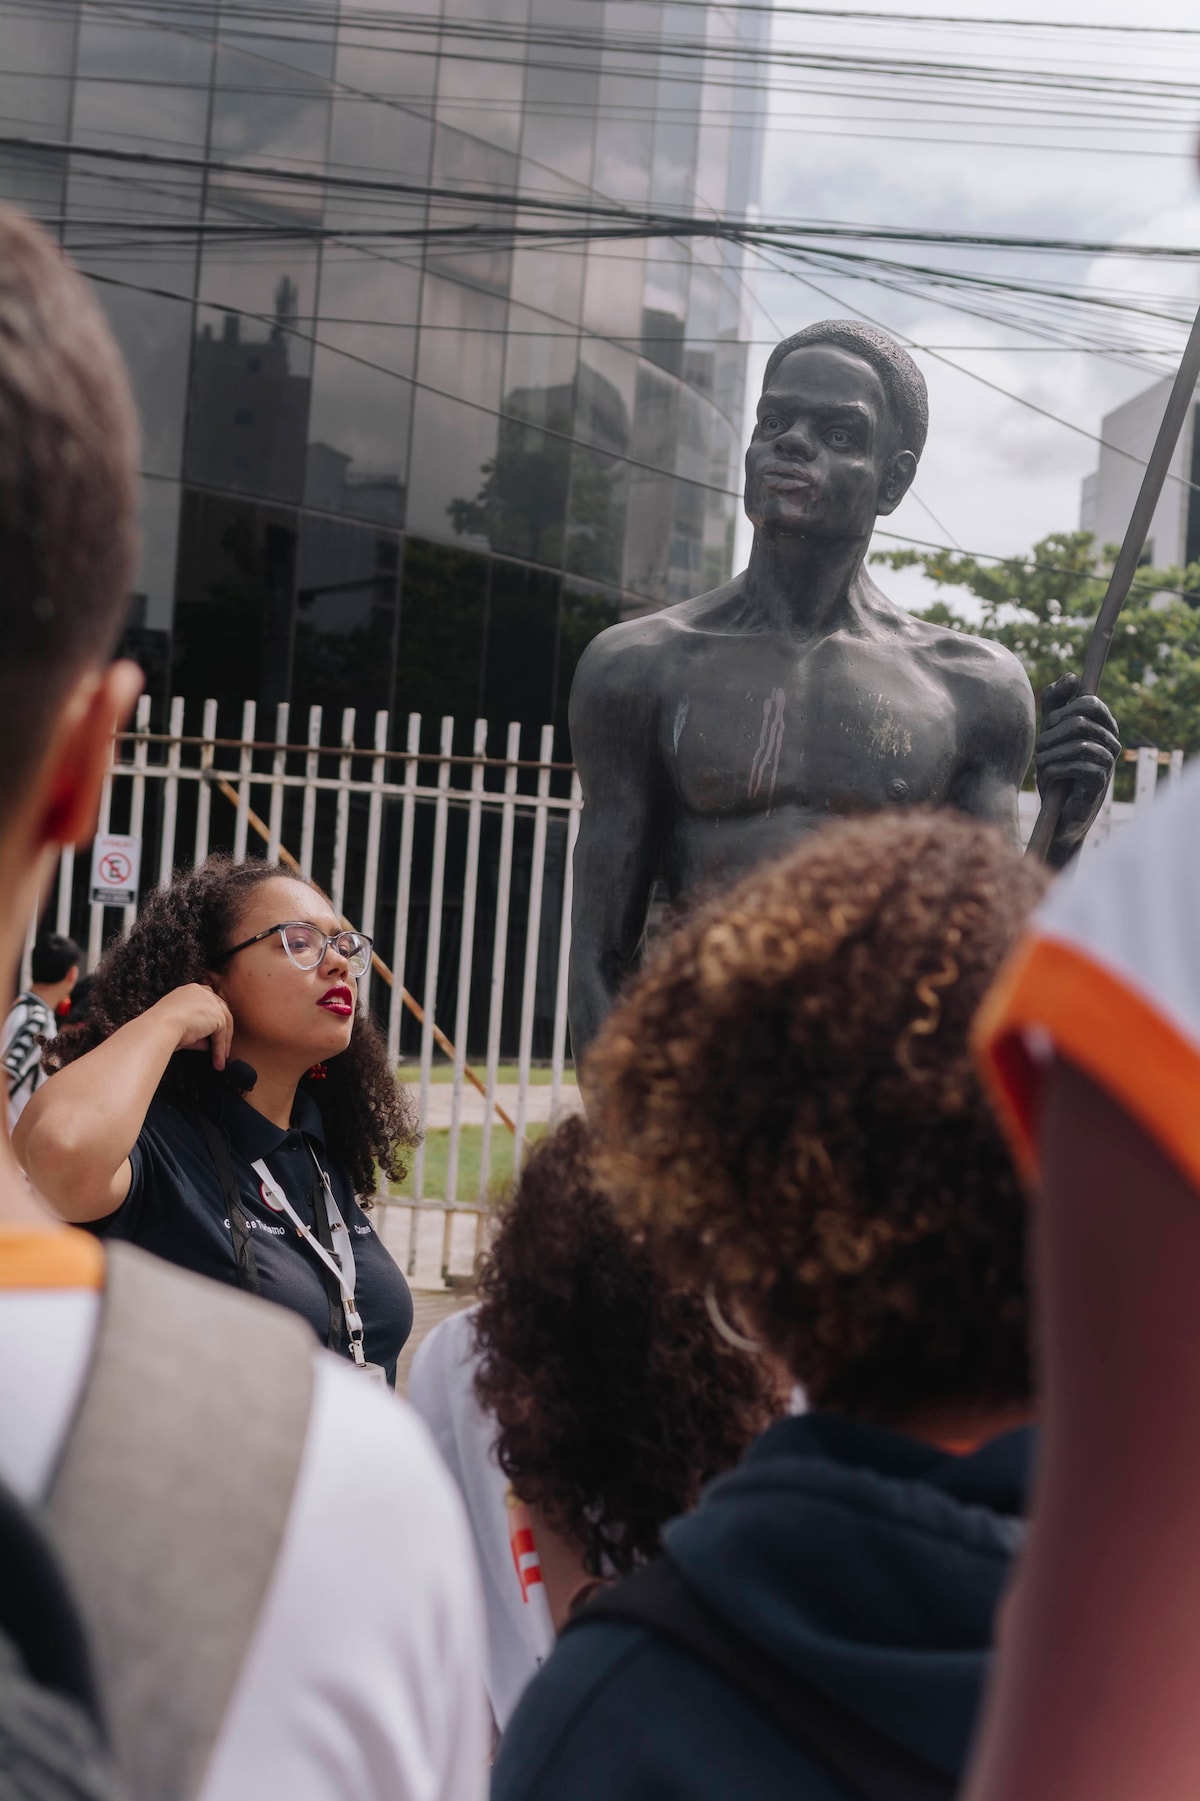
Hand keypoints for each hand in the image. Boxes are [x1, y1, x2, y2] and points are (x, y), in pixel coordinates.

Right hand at [154, 984, 233, 1070]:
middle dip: (221, 1029)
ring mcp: (210, 1002)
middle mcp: (201, 992)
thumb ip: (196, 1033)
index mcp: (190, 991)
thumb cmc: (160, 1027)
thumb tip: (207, 1045)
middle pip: (219, 1010)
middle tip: (221, 1046)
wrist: (159, 1027)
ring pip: (224, 1022)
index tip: (212, 1030)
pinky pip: (221, 1035)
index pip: (207, 1001)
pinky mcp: (217, 1015)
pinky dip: (220, 1050)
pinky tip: (218, 1062)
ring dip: (223, 1042)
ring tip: (220, 1058)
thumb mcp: (179, 1027)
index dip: (211, 1016)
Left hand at [1035, 673, 1120, 861]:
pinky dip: (1056, 768)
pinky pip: (1078, 765)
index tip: (1049, 724)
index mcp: (1102, 726)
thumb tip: (1072, 676)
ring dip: (1051, 753)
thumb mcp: (1051, 734)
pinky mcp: (1100, 782)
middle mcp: (1111, 741)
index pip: (1090, 701)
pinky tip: (1049, 776)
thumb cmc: (1056, 771)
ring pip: (1078, 743)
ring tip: (1042, 764)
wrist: (1059, 814)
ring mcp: (1109, 762)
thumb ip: (1056, 704)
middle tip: (1041, 747)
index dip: (1064, 709)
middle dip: (1053, 732)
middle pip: (1081, 721)